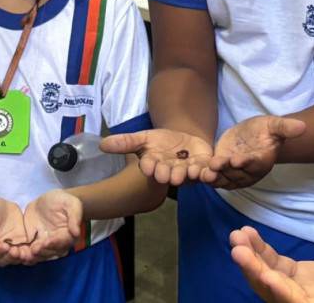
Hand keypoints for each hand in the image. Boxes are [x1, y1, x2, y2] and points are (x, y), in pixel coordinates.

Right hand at [0, 196, 28, 267]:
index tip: (4, 245)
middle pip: (1, 260)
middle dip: (8, 256)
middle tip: (15, 250)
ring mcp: (8, 249)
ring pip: (13, 259)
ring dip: (19, 257)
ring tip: (24, 252)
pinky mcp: (20, 244)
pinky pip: (24, 252)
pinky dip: (29, 253)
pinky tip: (34, 251)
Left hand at [22, 188, 82, 262]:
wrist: (47, 201)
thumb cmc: (62, 200)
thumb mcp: (71, 203)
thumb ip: (75, 216)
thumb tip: (76, 232)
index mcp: (68, 236)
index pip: (62, 242)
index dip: (55, 243)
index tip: (46, 242)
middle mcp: (57, 245)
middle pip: (50, 252)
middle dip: (41, 252)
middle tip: (33, 249)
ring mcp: (44, 246)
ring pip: (38, 256)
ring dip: (30, 256)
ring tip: (21, 253)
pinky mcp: (32, 244)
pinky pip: (28, 252)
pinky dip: (21, 254)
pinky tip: (14, 253)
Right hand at [99, 130, 213, 185]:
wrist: (184, 139)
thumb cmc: (161, 142)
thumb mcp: (143, 138)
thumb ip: (125, 142)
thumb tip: (101, 144)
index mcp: (154, 165)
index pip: (150, 167)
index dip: (150, 167)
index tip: (148, 166)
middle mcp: (170, 172)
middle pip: (169, 174)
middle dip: (169, 174)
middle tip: (169, 173)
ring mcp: (187, 172)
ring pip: (188, 176)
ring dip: (190, 174)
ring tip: (191, 170)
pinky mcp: (204, 168)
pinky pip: (207, 173)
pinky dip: (210, 173)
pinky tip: (212, 170)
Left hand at [202, 116, 305, 188]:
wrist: (254, 136)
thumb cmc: (266, 130)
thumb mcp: (275, 125)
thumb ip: (285, 127)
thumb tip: (303, 126)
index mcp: (262, 161)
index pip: (254, 163)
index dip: (246, 162)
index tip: (237, 160)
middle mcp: (248, 172)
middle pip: (236, 173)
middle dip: (225, 171)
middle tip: (214, 166)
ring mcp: (235, 174)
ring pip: (224, 179)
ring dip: (213, 177)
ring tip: (203, 174)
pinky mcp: (222, 171)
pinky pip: (215, 177)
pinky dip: (205, 176)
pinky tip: (195, 173)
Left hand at [230, 227, 313, 302]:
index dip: (279, 292)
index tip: (263, 274)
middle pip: (275, 294)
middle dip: (255, 271)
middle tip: (237, 247)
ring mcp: (308, 293)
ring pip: (272, 279)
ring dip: (253, 259)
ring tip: (238, 235)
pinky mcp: (309, 277)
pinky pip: (279, 266)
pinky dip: (264, 252)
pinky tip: (249, 235)